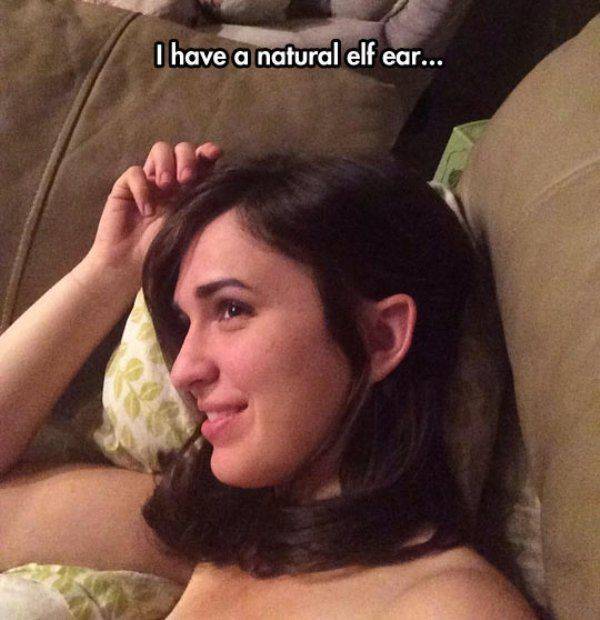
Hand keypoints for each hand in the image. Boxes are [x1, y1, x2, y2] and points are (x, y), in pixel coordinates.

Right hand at [85, 141, 221, 282]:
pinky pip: (135, 172)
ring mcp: (149, 181)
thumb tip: (223, 183)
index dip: (208, 151)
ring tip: (167, 187)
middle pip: (182, 149)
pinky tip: (146, 210)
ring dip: (166, 163)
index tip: (215, 153)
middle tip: (186, 180)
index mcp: (191, 188)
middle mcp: (172, 180)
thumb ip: (202, 203)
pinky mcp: (125, 187)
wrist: (130, 268)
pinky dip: (142, 187)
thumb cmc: (165, 251)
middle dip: (187, 158)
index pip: (202, 160)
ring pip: (160, 149)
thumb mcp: (190, 226)